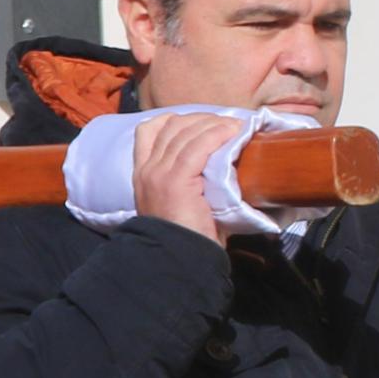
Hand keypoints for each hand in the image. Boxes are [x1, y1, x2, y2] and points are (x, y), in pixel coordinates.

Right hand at [129, 110, 256, 247]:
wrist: (177, 258)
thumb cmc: (185, 238)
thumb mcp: (178, 204)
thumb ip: (189, 184)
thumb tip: (221, 173)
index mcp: (142, 174)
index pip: (149, 130)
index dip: (176, 120)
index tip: (201, 123)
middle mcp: (147, 169)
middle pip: (171, 126)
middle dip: (201, 119)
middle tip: (227, 124)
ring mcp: (159, 173)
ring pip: (186, 132)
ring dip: (214, 124)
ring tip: (236, 127)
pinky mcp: (176, 179)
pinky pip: (198, 146)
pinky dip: (217, 135)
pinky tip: (233, 133)